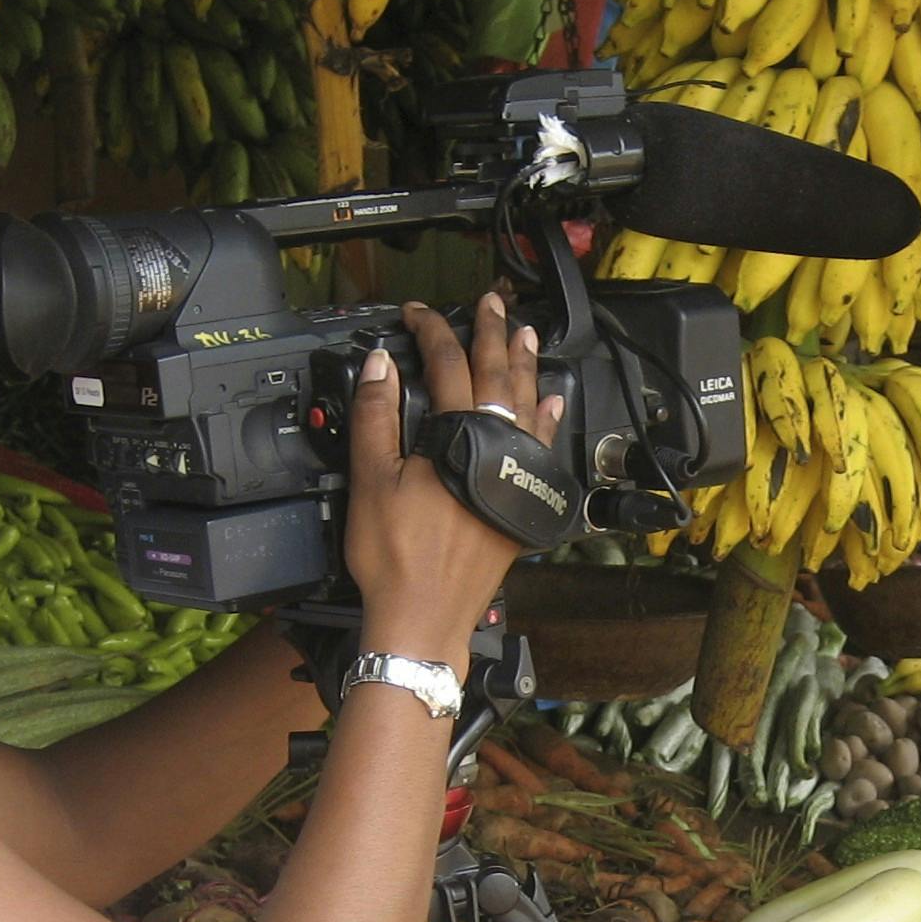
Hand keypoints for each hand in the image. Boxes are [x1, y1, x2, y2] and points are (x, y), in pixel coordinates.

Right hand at [341, 294, 562, 667]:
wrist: (424, 617)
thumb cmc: (394, 559)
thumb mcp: (370, 481)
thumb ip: (376, 417)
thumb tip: (381, 365)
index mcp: (456, 438)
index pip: (446, 365)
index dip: (432, 331)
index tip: (417, 314)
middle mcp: (496, 451)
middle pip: (496, 376)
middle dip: (493, 334)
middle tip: (492, 304)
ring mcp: (514, 477)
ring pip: (526, 406)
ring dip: (525, 367)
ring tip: (526, 336)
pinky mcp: (521, 503)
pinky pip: (541, 449)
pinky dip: (545, 420)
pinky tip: (550, 403)